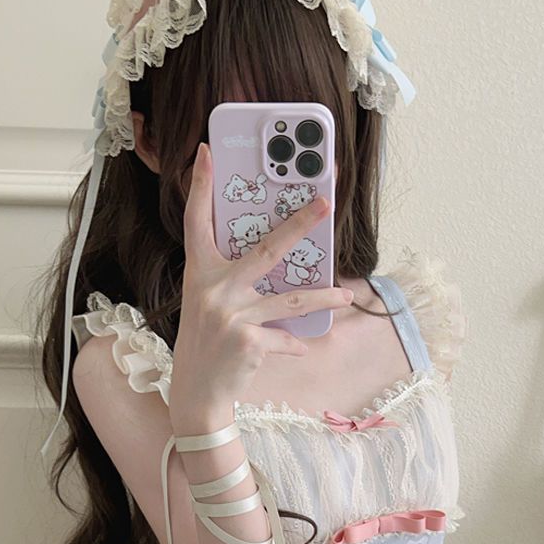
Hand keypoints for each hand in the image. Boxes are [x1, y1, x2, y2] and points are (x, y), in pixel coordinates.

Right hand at [171, 141, 353, 416]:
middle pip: (266, 249)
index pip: (197, 221)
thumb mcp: (208, 302)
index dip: (199, 186)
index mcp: (201, 272)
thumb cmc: (206, 342)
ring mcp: (232, 315)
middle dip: (300, 224)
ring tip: (346, 296)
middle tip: (327, 202)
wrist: (197, 392)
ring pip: (291, 300)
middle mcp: (214, 289)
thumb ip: (232, 279)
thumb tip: (277, 258)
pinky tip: (302, 346)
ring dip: (323, 299)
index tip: (206, 152)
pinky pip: (286, 338)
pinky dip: (295, 344)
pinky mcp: (249, 342)